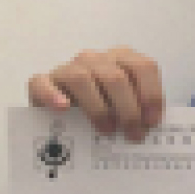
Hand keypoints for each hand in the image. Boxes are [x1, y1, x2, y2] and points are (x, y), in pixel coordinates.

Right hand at [27, 47, 163, 141]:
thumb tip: (149, 127)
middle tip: (133, 134)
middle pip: (116, 77)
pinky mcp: (42, 82)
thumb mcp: (126, 106)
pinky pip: (42, 83)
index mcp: (122, 59)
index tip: (152, 121)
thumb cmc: (103, 109)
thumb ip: (140, 109)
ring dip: (98, 108)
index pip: (143, 67)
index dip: (151, 94)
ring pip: (82, 78)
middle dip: (128, 110)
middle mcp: (96, 58)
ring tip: (107, 130)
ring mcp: (68, 68)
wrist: (61, 112)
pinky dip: (52, 95)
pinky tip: (63, 108)